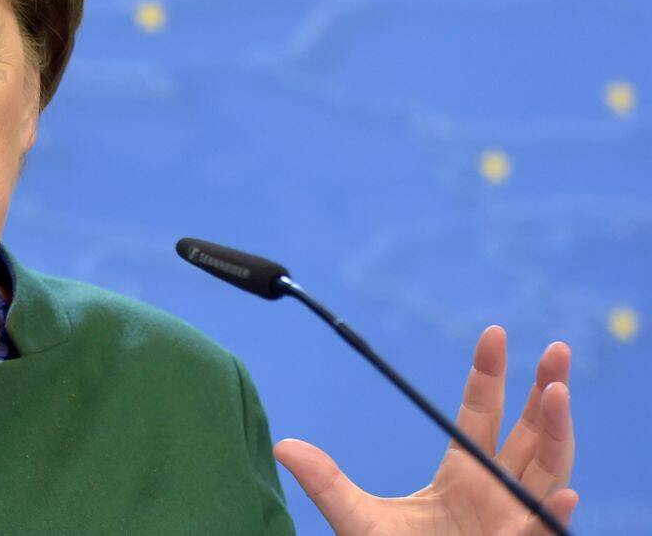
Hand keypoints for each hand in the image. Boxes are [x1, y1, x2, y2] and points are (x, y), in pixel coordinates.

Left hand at [274, 325, 576, 535]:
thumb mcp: (357, 519)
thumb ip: (327, 482)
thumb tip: (282, 445)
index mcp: (464, 475)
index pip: (480, 415)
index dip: (490, 376)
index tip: (493, 333)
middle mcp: (496, 492)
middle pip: (530, 434)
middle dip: (546, 391)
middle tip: (556, 348)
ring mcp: (513, 522)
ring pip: (548, 472)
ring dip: (557, 434)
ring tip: (559, 392)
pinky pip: (544, 533)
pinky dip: (556, 515)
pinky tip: (568, 493)